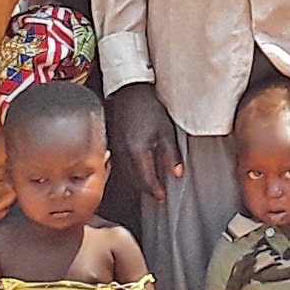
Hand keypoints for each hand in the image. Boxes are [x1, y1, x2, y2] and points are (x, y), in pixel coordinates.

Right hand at [108, 82, 184, 205]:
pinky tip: (137, 171)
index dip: (155, 191)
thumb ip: (172, 155)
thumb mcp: (166, 131)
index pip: (146, 180)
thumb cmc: (148, 107)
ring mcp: (115, 149)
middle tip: (158, 195)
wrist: (128, 91)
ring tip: (149, 186)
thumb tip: (178, 174)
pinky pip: (119, 165)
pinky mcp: (111, 144)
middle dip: (147, 190)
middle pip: (134, 181)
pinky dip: (129, 172)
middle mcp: (123, 154)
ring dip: (137, 183)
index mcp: (137, 152)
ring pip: (125, 175)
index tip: (162, 198)